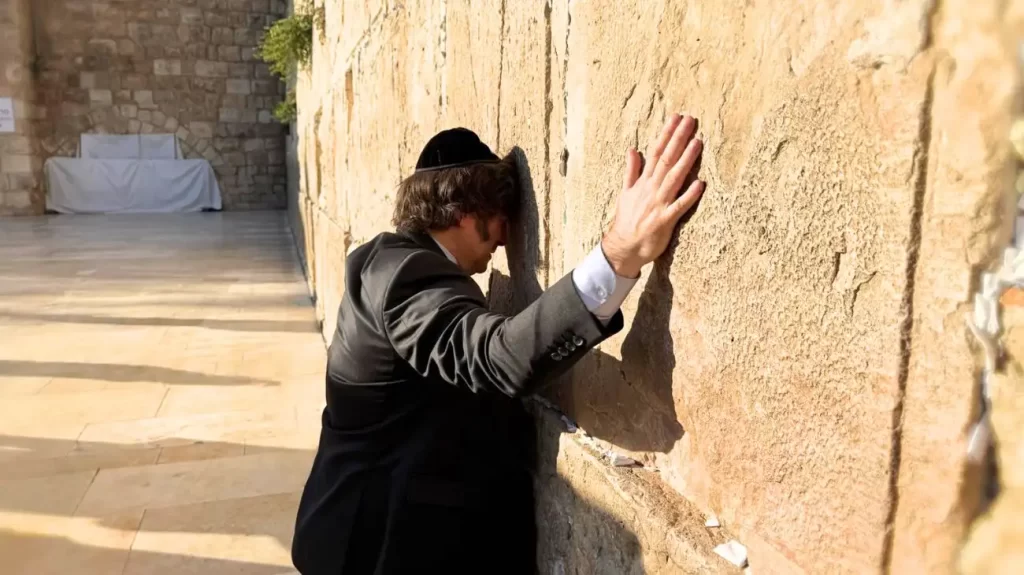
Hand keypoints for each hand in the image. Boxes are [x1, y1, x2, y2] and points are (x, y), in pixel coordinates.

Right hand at [601, 114, 704, 277]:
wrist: (623, 247)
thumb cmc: (627, 220)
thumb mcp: (626, 192)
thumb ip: (632, 170)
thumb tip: (632, 149)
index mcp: (643, 182)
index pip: (655, 152)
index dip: (666, 134)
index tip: (676, 118)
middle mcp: (651, 189)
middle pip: (666, 160)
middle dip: (678, 139)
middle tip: (691, 120)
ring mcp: (659, 204)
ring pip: (674, 178)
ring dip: (686, 160)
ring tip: (698, 143)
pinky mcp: (665, 221)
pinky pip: (679, 206)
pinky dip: (689, 195)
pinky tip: (700, 183)